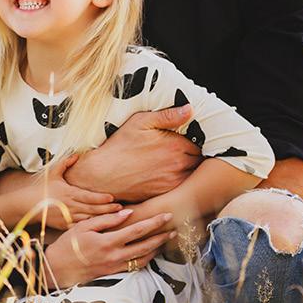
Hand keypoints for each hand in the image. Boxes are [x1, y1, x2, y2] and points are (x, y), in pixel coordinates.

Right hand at [28, 153, 121, 229]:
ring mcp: (67, 217)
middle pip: (93, 209)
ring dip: (103, 219)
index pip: (88, 196)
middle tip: (122, 208)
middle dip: (108, 209)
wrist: (26, 206)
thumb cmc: (40, 188)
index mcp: (69, 193)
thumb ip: (66, 162)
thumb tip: (77, 154)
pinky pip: (81, 227)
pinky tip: (102, 227)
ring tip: (117, 218)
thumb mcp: (53, 173)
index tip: (112, 197)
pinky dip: (92, 227)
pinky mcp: (64, 226)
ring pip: (89, 219)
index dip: (101, 198)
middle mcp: (70, 206)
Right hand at [43, 208, 173, 287]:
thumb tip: (127, 212)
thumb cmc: (68, 245)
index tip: (166, 215)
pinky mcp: (113, 273)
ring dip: (156, 249)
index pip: (137, 230)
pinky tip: (150, 253)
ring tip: (166, 240)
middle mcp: (114, 256)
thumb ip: (106, 219)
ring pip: (142, 259)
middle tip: (174, 229)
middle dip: (161, 237)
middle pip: (145, 246)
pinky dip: (145, 259)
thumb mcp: (83, 226)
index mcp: (107, 242)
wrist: (57, 269)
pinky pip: (134, 267)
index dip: (154, 223)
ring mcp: (115, 267)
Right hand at [65, 105, 201, 201]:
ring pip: (192, 174)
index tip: (188, 139)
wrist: (103, 175)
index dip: (195, 140)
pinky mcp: (165, 194)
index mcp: (175, 145)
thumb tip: (191, 108)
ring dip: (189, 169)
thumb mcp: (140, 122)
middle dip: (195, 155)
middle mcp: (178, 165)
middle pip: (199, 160)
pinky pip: (182, 187)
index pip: (199, 143)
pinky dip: (180, 181)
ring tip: (177, 163)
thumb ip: (168, 115)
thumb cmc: (120, 146)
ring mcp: (172, 181)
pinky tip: (168, 175)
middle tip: (185, 150)